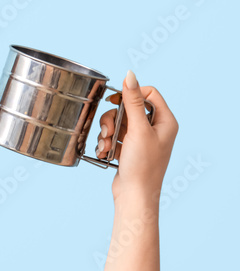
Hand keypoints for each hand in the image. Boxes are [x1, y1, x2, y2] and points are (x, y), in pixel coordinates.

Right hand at [95, 70, 177, 201]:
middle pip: (129, 108)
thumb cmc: (143, 166)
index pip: (149, 93)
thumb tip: (130, 75)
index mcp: (166, 122)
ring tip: (105, 145)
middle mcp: (156, 129)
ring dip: (107, 132)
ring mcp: (142, 139)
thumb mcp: (137, 129)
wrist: (135, 196)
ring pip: (118, 122)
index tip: (115, 101)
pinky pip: (114, 136)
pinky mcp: (129, 149)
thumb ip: (132, 100)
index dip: (131, 94)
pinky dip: (107, 143)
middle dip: (113, 119)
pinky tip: (104, 153)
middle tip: (108, 131)